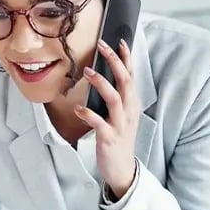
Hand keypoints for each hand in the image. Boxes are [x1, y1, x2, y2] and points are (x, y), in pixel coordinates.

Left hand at [74, 39, 139, 198]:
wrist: (122, 168)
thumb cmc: (118, 138)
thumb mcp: (121, 115)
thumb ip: (115, 97)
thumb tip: (104, 76)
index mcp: (131, 104)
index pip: (131, 76)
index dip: (126, 58)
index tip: (119, 41)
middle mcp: (129, 112)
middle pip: (125, 82)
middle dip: (115, 62)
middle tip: (102, 45)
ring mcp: (120, 125)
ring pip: (114, 99)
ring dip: (101, 83)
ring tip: (88, 71)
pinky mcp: (109, 138)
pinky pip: (99, 123)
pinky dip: (88, 114)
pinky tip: (78, 108)